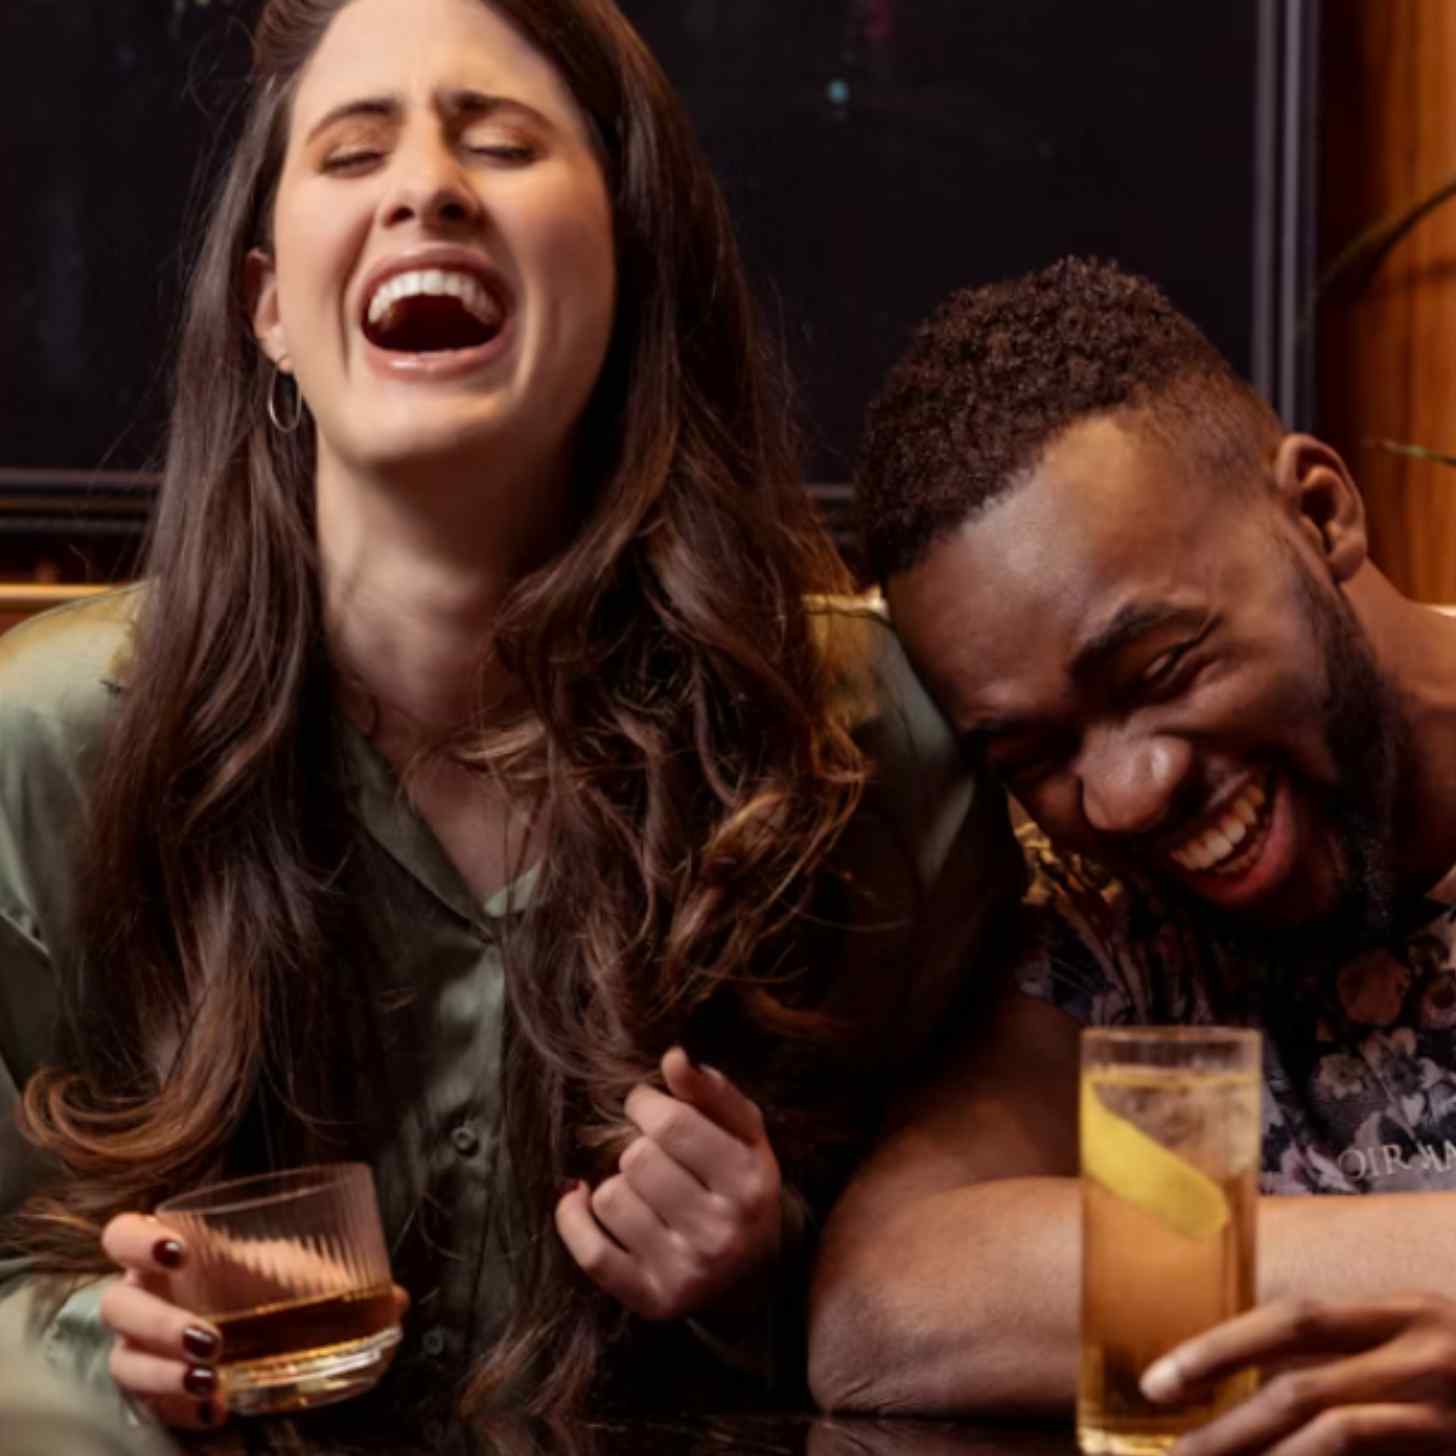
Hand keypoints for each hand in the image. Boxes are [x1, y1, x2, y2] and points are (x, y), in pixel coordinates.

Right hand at [100, 1213, 409, 1428]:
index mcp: (166, 1253)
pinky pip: (148, 1405)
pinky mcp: (149, 1389)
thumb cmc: (265, 1284)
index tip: (179, 1250)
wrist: (251, 1327)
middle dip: (161, 1324)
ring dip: (165, 1374)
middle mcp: (141, 1297)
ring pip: (124, 1362)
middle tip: (214, 1338)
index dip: (138, 1240)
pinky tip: (219, 1409)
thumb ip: (341, 1278)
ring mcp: (137, 1347)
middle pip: (118, 1306)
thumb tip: (399, 1301)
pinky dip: (182, 1409)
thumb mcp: (298, 1274)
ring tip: (213, 1380)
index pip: (121, 1234)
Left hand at [555, 1047, 780, 1319]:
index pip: (672, 1124)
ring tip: (642, 1190)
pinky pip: (591, 1253)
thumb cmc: (740, 1185)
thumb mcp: (744, 1133)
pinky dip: (573, 1219)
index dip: (645, 1104)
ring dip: (617, 1184)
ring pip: (611, 1198)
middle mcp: (722, 1232)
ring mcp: (686, 1272)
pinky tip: (582, 1200)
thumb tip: (673, 1057)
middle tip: (652, 1153)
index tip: (647, 1106)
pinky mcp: (652, 1300)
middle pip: (638, 1159)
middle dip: (637, 1145)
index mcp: (749, 1182)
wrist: (754, 1275)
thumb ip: (712, 1091)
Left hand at [1142, 1295, 1455, 1453]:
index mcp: (1408, 1313)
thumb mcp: (1427, 1343)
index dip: (1221, 1347)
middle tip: (1173, 1450)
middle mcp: (1428, 1354)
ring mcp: (1451, 1414)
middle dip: (1229, 1423)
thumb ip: (1357, 1355)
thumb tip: (1260, 1383)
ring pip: (1337, 1434)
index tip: (1159, 1380)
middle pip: (1303, 1384)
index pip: (1294, 1320)